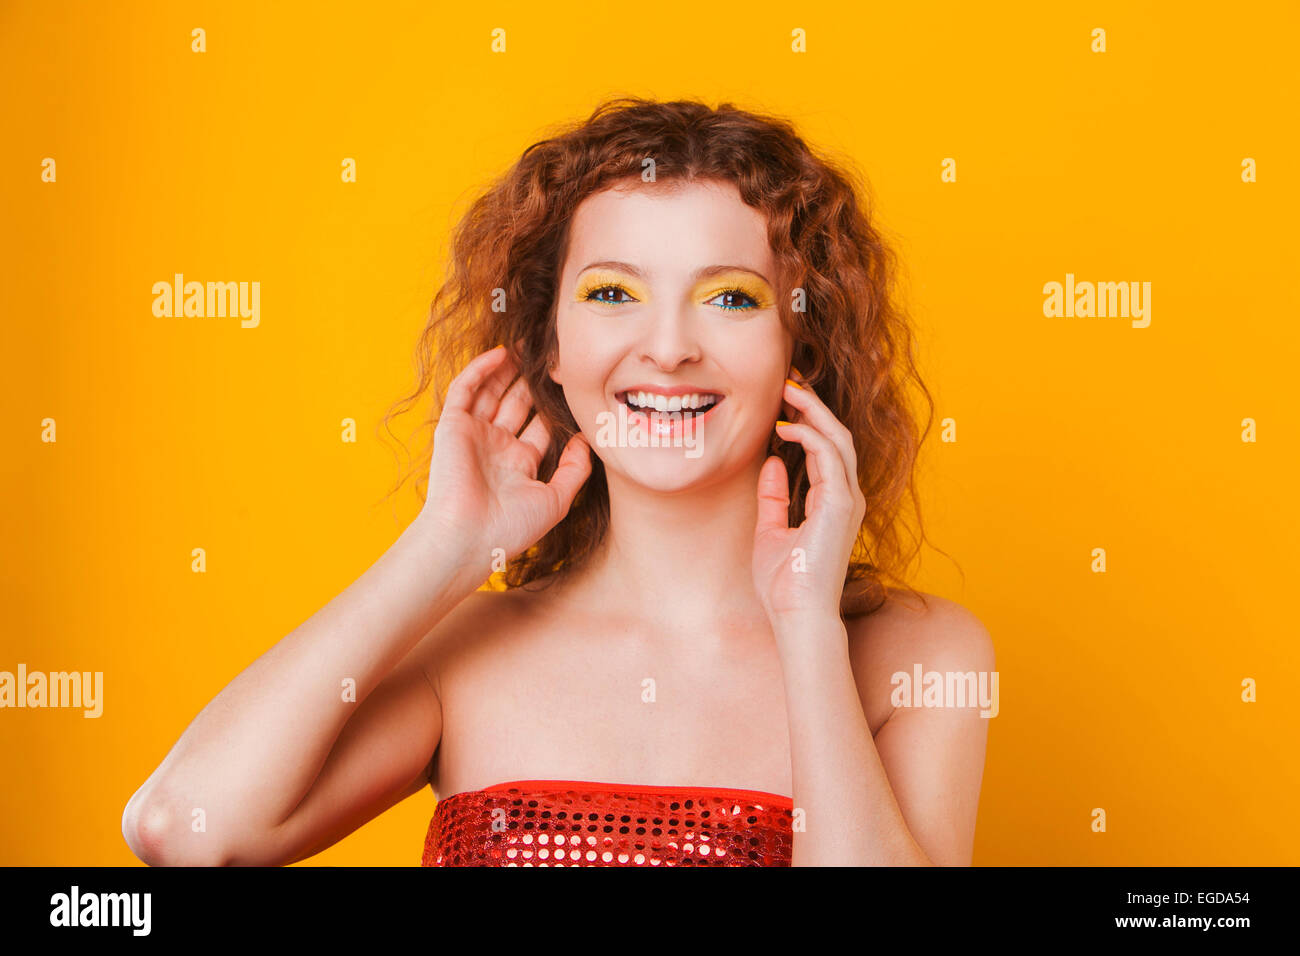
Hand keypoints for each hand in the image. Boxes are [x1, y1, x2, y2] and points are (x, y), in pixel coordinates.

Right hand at [416, 345, 591, 564]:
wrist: (467, 538)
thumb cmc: (511, 528)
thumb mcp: (556, 500)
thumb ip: (575, 470)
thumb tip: (588, 440)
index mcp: (519, 464)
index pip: (540, 425)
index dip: (555, 404)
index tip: (574, 382)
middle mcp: (497, 447)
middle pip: (517, 403)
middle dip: (532, 380)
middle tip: (551, 354)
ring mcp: (474, 435)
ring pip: (492, 392)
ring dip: (507, 369)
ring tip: (527, 345)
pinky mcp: (453, 427)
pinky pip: (465, 390)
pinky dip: (481, 370)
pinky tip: (501, 354)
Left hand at [752, 374, 865, 622]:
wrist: (797, 615)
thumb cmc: (785, 583)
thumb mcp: (770, 531)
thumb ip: (773, 497)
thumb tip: (771, 461)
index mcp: (833, 503)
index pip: (827, 450)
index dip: (808, 421)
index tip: (783, 402)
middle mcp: (846, 498)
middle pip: (837, 437)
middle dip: (813, 406)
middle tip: (787, 382)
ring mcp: (847, 501)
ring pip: (838, 440)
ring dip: (813, 411)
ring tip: (788, 391)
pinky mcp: (841, 506)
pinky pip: (829, 457)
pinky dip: (810, 436)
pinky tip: (785, 428)